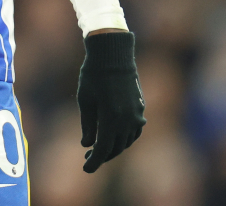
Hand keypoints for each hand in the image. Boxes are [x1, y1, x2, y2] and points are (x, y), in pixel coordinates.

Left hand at [77, 30, 144, 172]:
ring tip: (99, 149)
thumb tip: (87, 145)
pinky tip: (114, 138)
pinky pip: (134, 131)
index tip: (85, 170)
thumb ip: (87, 125)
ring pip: (127, 141)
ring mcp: (136, 114)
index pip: (103, 149)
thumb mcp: (85, 100)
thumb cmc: (93, 75)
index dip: (94, 162)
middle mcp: (127, 119)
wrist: (113, 55)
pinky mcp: (140, 107)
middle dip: (102, 156)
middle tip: (88, 159)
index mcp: (111, 118)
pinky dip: (125, 138)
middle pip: (116, 147)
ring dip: (114, 148)